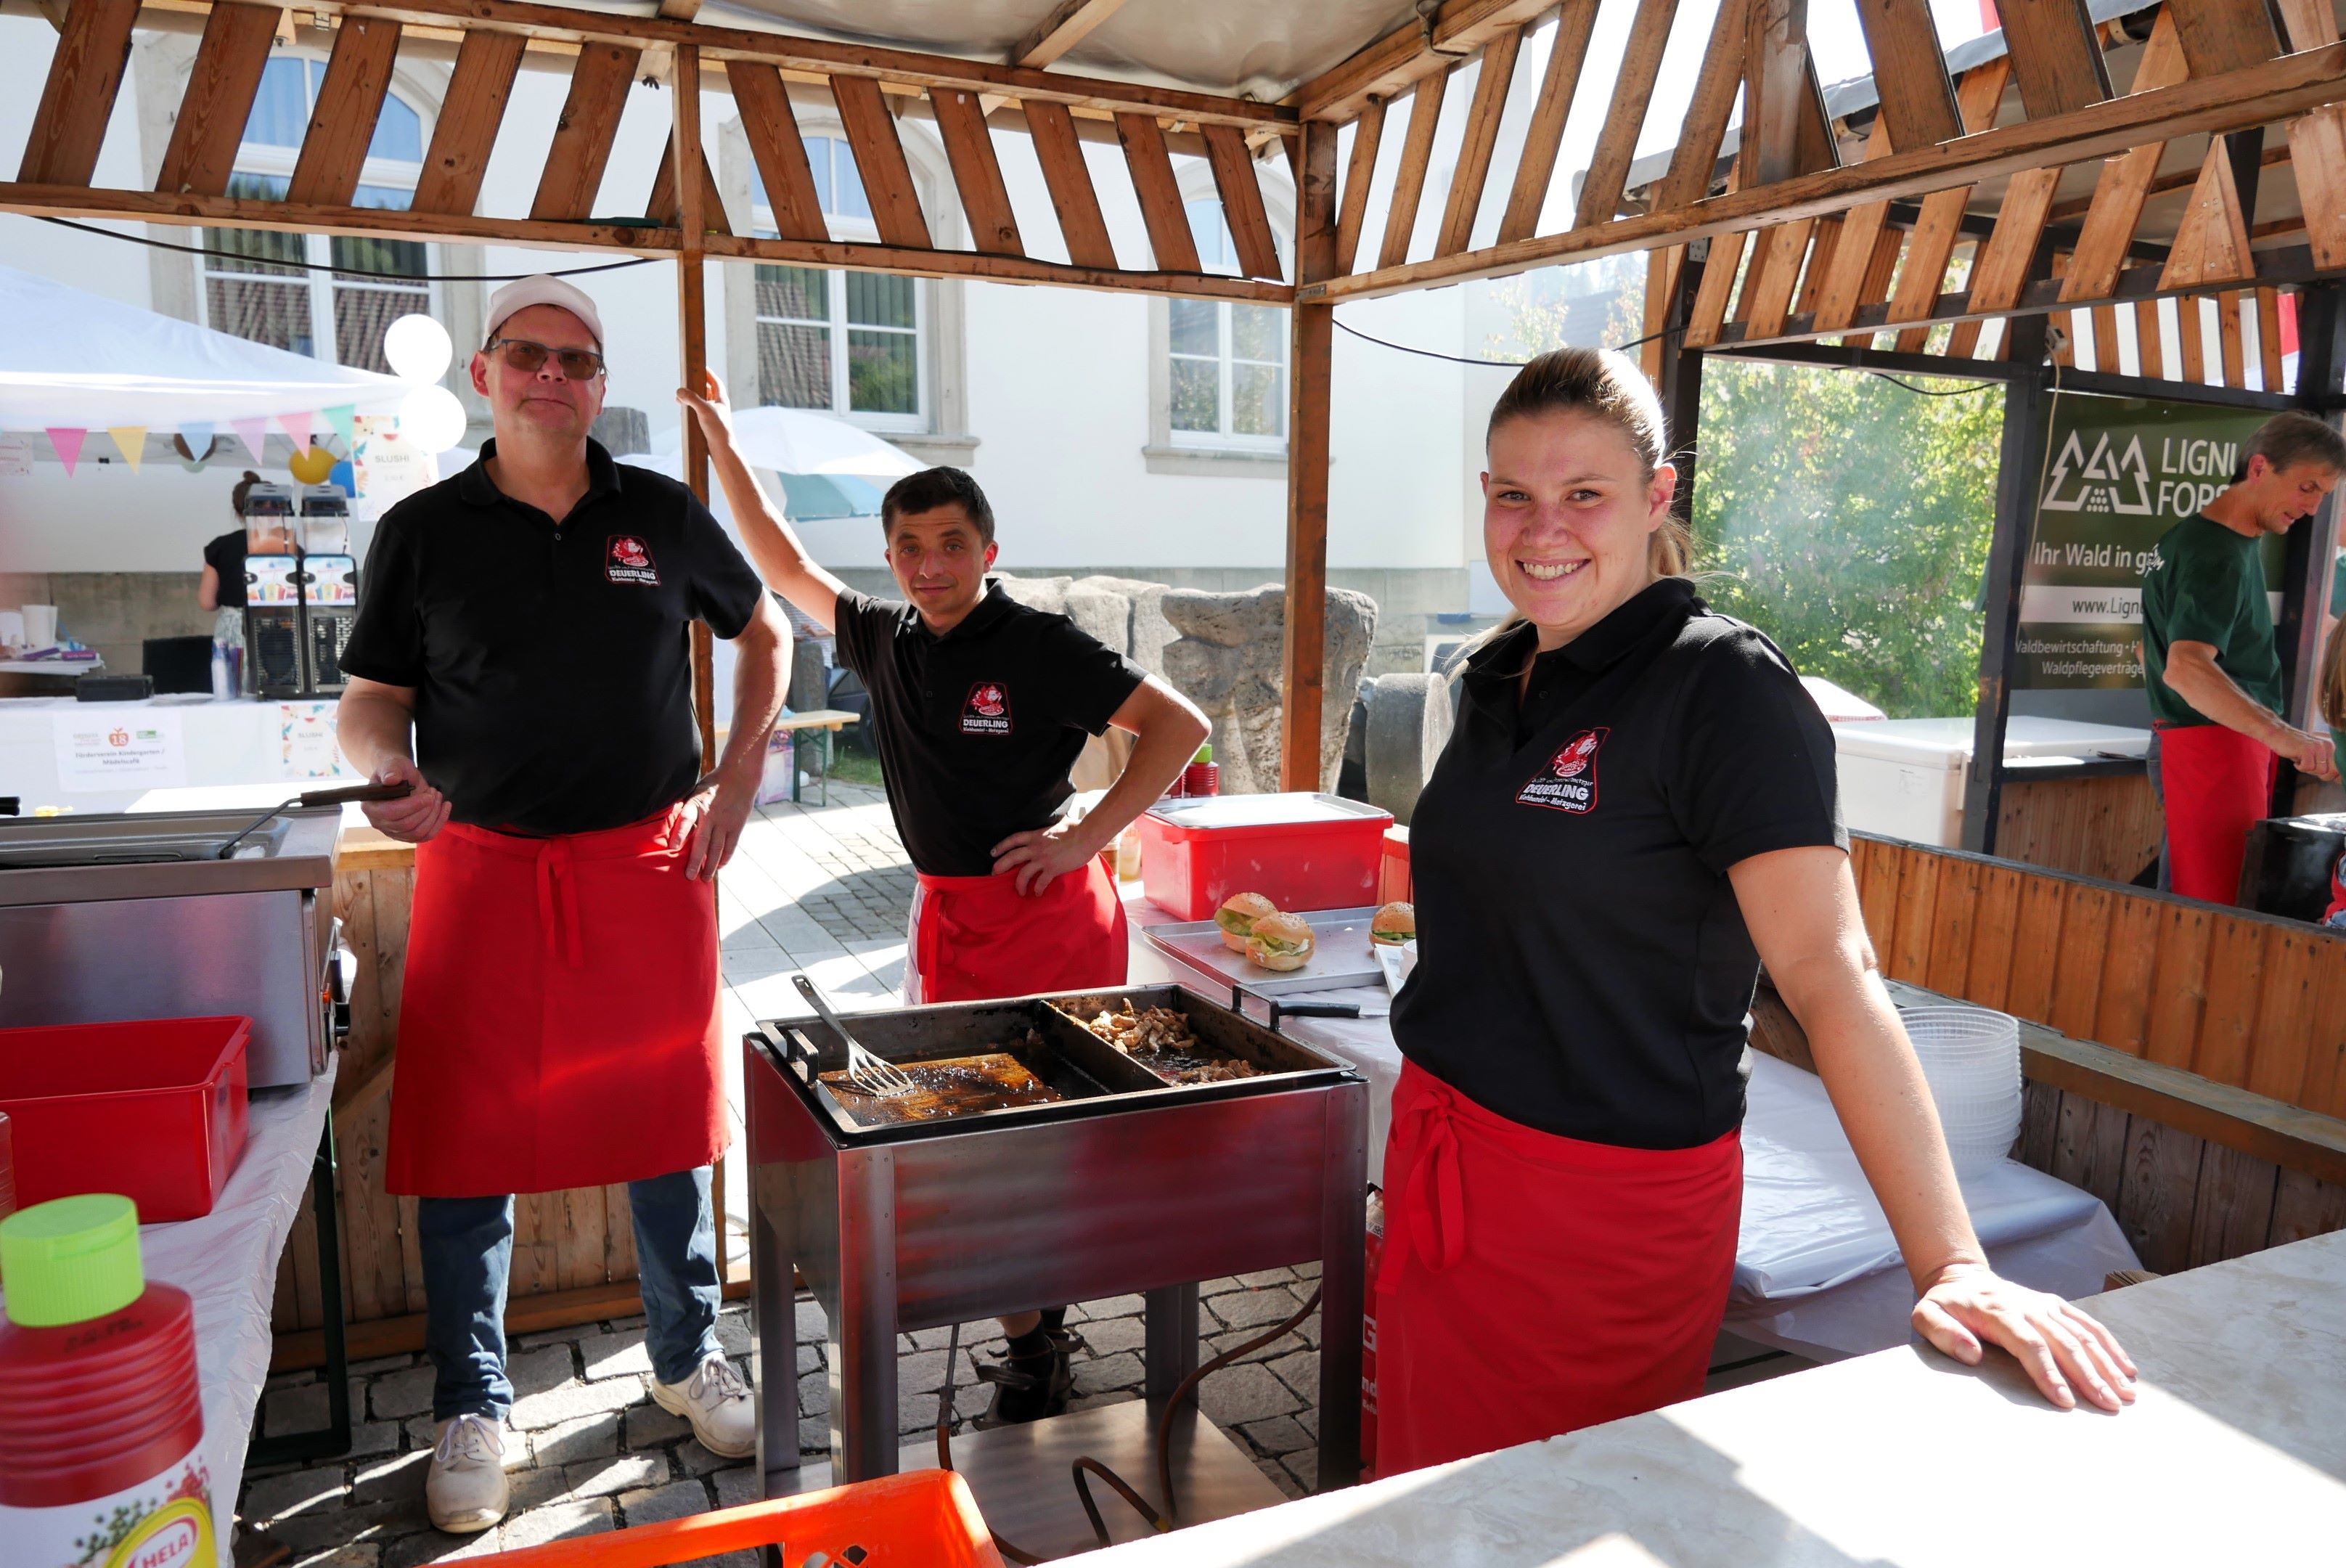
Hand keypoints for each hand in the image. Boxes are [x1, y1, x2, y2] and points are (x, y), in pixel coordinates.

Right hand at [361, 755, 450, 843]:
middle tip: (433, 793)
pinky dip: (439, 822)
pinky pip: (427, 835)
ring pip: (418, 832)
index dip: (411, 806)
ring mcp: (394, 831)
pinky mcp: (408, 835)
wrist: (401, 777)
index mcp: (371, 807)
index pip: (390, 813)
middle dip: (425, 810)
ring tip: (437, 796)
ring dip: (434, 815)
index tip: (427, 796)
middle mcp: (379, 823)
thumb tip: (391, 779)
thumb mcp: (392, 764)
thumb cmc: (395, 770)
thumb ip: (390, 770)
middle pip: (406, 825)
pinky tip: (445, 806)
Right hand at [674, 369, 734, 436]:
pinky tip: (683, 411)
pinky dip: (690, 410)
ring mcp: (713, 415)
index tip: (700, 366)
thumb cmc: (717, 428)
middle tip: (685, 382)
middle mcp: (718, 406)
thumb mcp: (703, 410)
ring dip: (690, 399)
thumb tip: (679, 391)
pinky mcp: (707, 424)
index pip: (715, 382)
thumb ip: (692, 399)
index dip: (708, 374)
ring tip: (679, 398)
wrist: (722, 449)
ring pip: (700, 402)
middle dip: (695, 387)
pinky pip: (697, 413)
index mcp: (721, 399)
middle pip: (706, 391)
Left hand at [678, 768, 755, 879]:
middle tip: (689, 877)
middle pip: (703, 841)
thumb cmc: (712, 785)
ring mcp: (726, 821)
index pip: (686, 820)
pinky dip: (725, 858)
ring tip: (705, 878)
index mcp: (697, 803)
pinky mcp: (737, 825)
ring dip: (711, 865)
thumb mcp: (695, 791)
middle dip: (696, 861)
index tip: (672, 848)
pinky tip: (719, 866)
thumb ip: (686, 807)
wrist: (740, 776)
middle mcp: (711, 814)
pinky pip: (730, 846)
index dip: (679, 834)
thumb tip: (668, 823)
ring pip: (718, 848)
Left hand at [991, 820, 1102, 896]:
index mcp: (1036, 835)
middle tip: (994, 873)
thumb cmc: (1076, 828)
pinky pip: (1041, 882)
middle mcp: (1036, 848)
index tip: (993, 852)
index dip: (1001, 846)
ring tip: (1020, 892)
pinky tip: (1038, 893)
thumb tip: (1055, 822)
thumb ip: (1051, 826)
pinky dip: (1038, 889)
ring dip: (1019, 884)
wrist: (1086, 836)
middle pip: (1012, 857)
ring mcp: (1043, 859)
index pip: (1013, 839)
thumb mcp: (1058, 823)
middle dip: (1000, 866)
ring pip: (1023, 874)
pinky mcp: (1053, 869)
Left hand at [1912, 1262, 2137, 1411]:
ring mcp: (2045, 1304)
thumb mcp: (1926, 1316)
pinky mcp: (2056, 1305)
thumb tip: (1973, 1355)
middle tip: (2110, 1406)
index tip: (2064, 1402)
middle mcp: (2028, 1306)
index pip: (2030, 1345)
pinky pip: (2089, 1324)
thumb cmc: (1944, 1306)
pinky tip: (2127, 1369)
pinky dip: (2110, 1345)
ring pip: (2083, 1334)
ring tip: (2126, 1395)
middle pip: (2065, 1342)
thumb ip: (1944, 1334)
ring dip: (2107, 1364)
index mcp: (1998, 1312)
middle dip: (2089, 1376)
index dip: (2048, 1373)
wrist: (1961, 1278)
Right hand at [2280, 725, 2339, 782]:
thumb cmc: (2296, 746)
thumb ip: (2329, 764)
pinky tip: (2296, 760)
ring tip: (2302, 761)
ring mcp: (2318, 747)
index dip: (2334, 775)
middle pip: (2332, 772)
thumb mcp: (2316, 754)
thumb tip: (2340, 780)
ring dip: (2308, 769)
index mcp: (2333, 746)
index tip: (2322, 773)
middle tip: (2309, 766)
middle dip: (2319, 774)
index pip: (2341, 767)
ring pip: (2320, 771)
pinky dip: (2300, 767)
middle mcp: (2329, 745)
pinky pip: (2308, 767)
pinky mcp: (2307, 749)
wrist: (2278, 733)